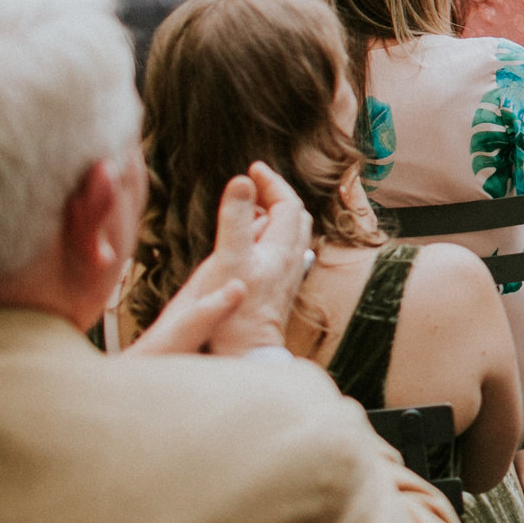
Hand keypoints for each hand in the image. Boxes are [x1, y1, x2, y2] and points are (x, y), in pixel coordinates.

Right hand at [131, 165, 313, 356]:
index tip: (254, 168)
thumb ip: (235, 218)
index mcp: (282, 247)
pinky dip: (270, 238)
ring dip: (274, 217)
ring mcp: (289, 276)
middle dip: (276, 195)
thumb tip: (242, 179)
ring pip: (291, 236)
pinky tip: (256, 246)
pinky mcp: (281, 291)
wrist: (248, 354)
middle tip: (253, 184)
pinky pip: (283, 253)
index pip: (287, 203)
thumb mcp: (229, 258)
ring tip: (250, 211)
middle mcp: (292, 259)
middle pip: (294, 217)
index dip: (272, 182)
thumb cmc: (235, 310)